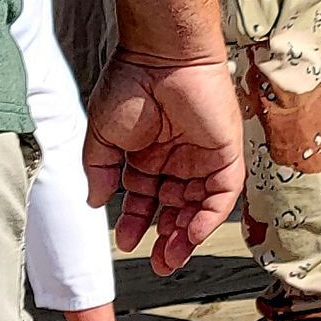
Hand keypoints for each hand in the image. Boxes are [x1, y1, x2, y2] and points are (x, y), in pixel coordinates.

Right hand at [84, 54, 245, 274]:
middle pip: (174, 208)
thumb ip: (101, 170)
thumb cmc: (132, 83)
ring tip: (171, 258)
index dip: (136, 221)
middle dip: (166, 238)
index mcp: (147, 153)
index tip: (125, 242)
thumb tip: (95, 201)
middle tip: (158, 264)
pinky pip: (222, 193)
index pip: (145, 198)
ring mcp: (202, 156)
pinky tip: (190, 234)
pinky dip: (208, 216)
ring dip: (186, 235)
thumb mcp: (103, 134)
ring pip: (198, 206)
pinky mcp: (225, 153)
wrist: (162, 56)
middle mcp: (176, 158)